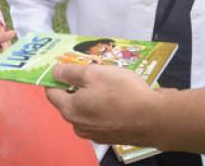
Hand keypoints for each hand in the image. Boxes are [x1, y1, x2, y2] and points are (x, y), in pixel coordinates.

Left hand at [46, 63, 161, 144]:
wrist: (154, 119)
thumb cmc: (121, 92)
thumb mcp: (94, 73)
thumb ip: (71, 73)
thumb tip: (55, 72)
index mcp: (70, 110)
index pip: (51, 93)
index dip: (55, 78)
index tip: (63, 67)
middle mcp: (78, 126)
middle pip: (69, 102)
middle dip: (76, 87)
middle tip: (90, 72)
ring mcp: (95, 134)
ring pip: (85, 111)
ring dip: (91, 97)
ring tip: (107, 83)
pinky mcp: (110, 136)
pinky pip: (100, 118)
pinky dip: (103, 107)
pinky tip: (117, 98)